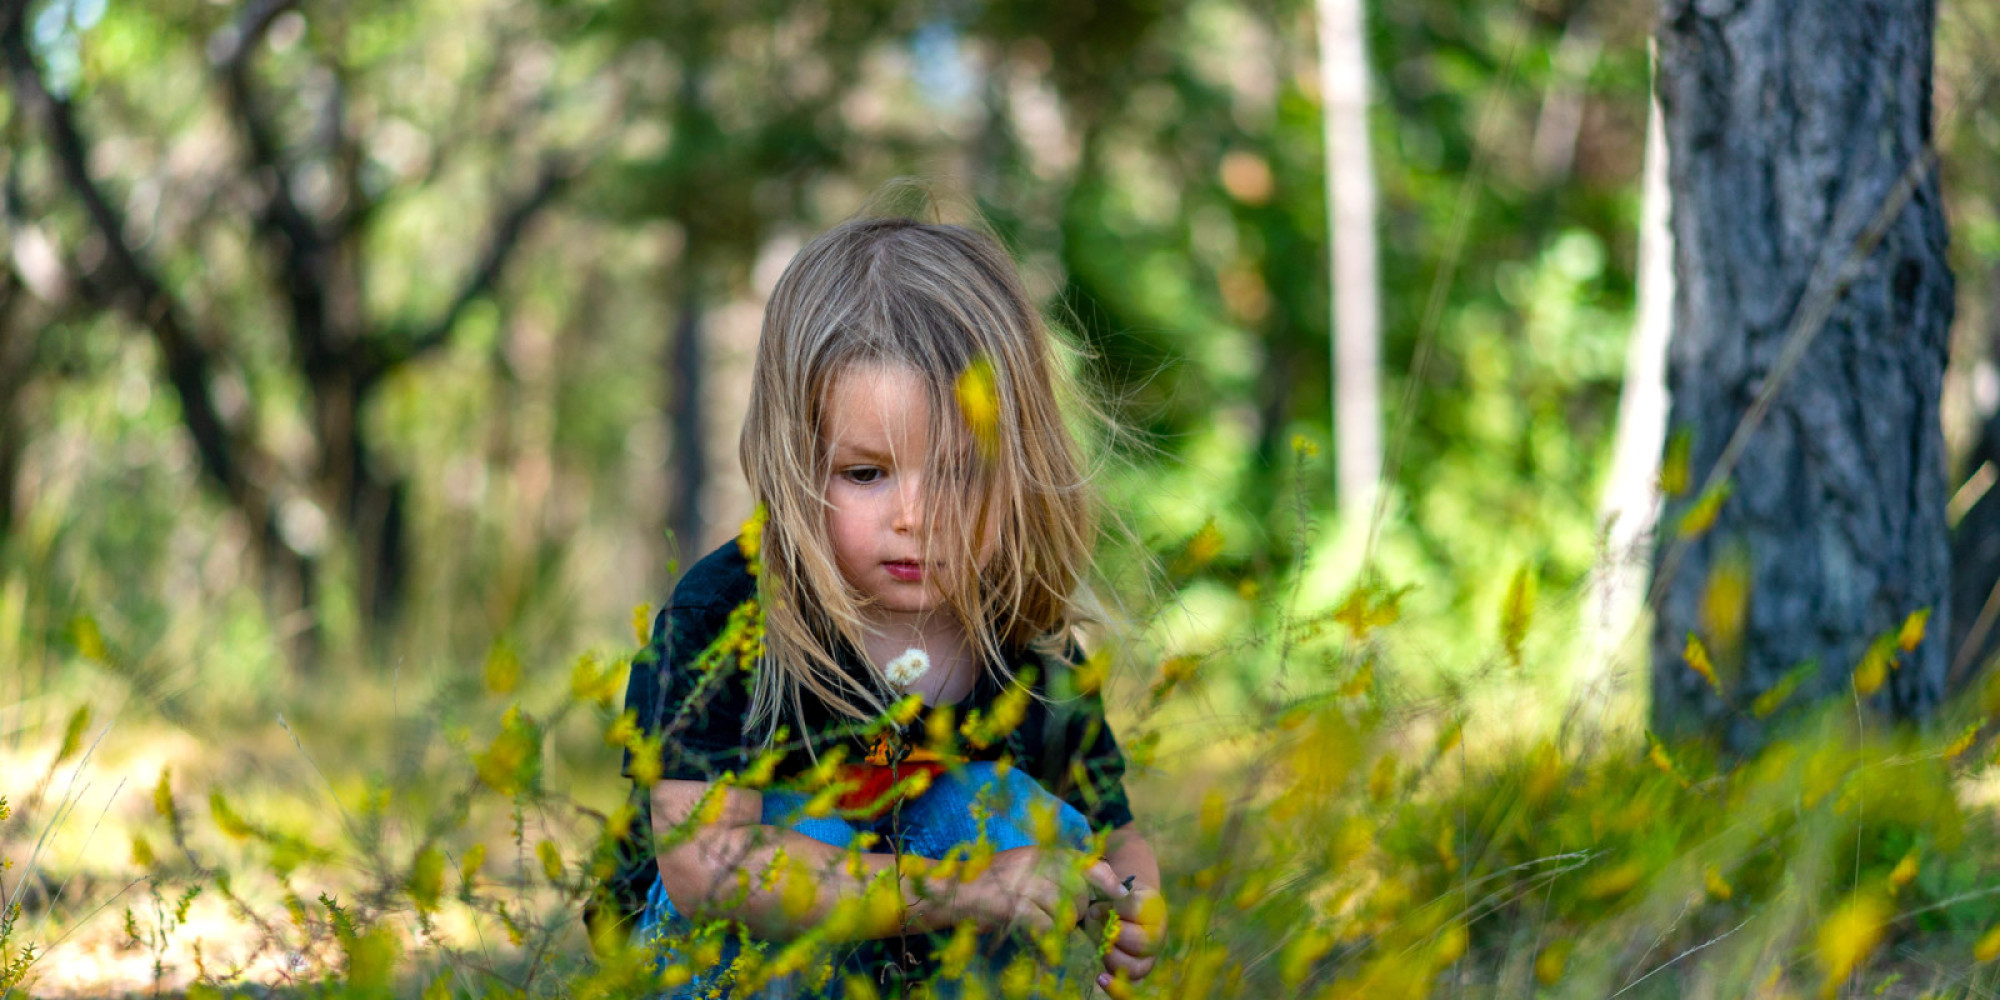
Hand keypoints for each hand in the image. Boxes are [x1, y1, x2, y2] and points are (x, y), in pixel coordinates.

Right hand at [953, 847, 1111, 938]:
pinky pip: (1045, 926)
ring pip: (1064, 911)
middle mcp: (1035, 862)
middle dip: (1077, 912)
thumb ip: (1052, 872)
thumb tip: (1087, 890)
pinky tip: (1040, 942)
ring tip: (1046, 928)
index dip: (1108, 880)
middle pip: (1078, 892)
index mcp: (1041, 852)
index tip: (1122, 896)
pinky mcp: (1013, 905)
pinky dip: (1046, 939)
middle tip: (1063, 920)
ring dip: (1061, 927)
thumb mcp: (1024, 866)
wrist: (951, 891)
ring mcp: (1024, 883)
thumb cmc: (988, 883)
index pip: (1086, 862)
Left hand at [1084, 879, 1166, 991]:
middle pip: (1142, 942)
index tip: (1095, 908)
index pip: (1135, 910)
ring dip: (1112, 957)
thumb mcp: (1108, 880)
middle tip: (1098, 928)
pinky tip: (1101, 978)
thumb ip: (1105, 882)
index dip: (1113, 910)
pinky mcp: (1139, 970)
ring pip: (1136, 967)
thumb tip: (1103, 906)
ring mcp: (1149, 955)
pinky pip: (1133, 986)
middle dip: (1114, 935)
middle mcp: (1157, 933)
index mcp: (1153, 906)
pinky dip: (1117, 986)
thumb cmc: (1111, 892)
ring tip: (1101, 945)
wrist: (1121, 903)